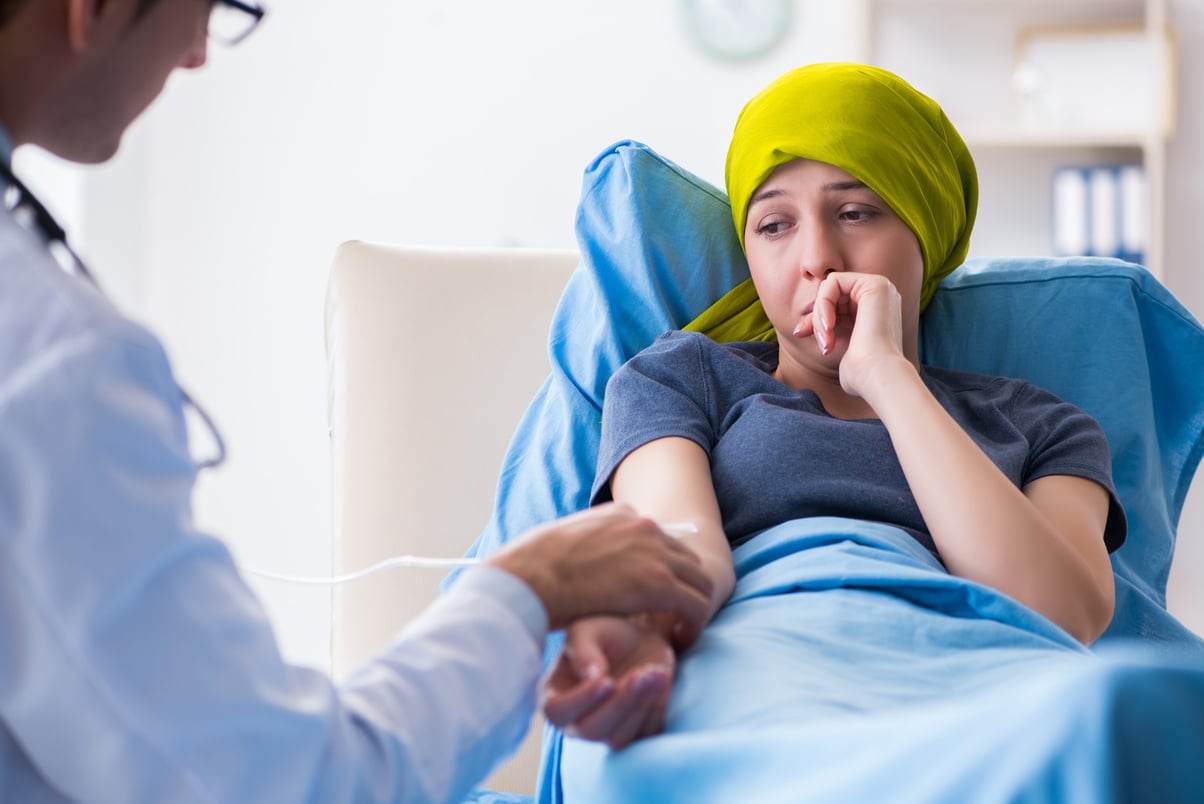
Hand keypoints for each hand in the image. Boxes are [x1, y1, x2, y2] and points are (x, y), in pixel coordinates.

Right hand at [487, 503, 712, 642]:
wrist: (530, 576)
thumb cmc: (532, 568)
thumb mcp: (562, 541)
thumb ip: (582, 546)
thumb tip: (574, 561)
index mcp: (622, 514)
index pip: (658, 539)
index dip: (660, 570)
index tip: (650, 597)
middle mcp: (644, 526)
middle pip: (686, 557)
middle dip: (683, 587)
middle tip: (671, 617)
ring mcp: (655, 552)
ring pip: (700, 580)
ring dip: (693, 606)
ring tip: (678, 632)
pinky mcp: (660, 582)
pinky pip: (698, 605)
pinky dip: (695, 625)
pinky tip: (679, 641)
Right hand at [541, 616, 675, 749]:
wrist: (637, 639)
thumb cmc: (603, 632)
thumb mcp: (587, 631)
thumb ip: (584, 651)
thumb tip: (591, 676)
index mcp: (555, 694)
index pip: (557, 711)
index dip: (581, 701)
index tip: (606, 680)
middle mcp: (576, 721)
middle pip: (591, 730)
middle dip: (619, 704)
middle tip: (640, 675)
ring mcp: (606, 731)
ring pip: (619, 737)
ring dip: (640, 705)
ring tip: (655, 672)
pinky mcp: (635, 732)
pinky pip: (645, 734)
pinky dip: (656, 708)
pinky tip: (661, 678)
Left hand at [795, 272, 910, 397]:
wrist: (877, 377)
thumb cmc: (860, 372)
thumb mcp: (837, 345)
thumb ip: (825, 330)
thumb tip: (800, 328)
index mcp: (875, 310)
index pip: (834, 301)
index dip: (815, 317)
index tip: (801, 334)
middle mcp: (881, 296)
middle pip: (831, 293)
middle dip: (815, 316)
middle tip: (811, 338)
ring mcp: (880, 288)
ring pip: (829, 288)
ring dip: (819, 315)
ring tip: (825, 340)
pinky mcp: (875, 284)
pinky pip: (833, 282)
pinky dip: (823, 304)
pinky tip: (829, 326)